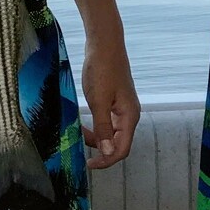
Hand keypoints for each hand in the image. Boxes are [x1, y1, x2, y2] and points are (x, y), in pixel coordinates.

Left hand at [81, 36, 140, 168]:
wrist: (104, 44)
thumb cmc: (102, 70)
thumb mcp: (98, 101)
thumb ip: (103, 128)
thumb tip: (108, 152)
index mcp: (129, 116)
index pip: (122, 149)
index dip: (106, 160)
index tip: (88, 164)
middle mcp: (130, 114)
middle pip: (119, 143)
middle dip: (101, 150)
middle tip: (80, 151)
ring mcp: (123, 108)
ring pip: (112, 133)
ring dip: (97, 139)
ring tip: (79, 136)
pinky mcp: (116, 101)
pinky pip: (108, 122)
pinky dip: (97, 127)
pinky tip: (84, 125)